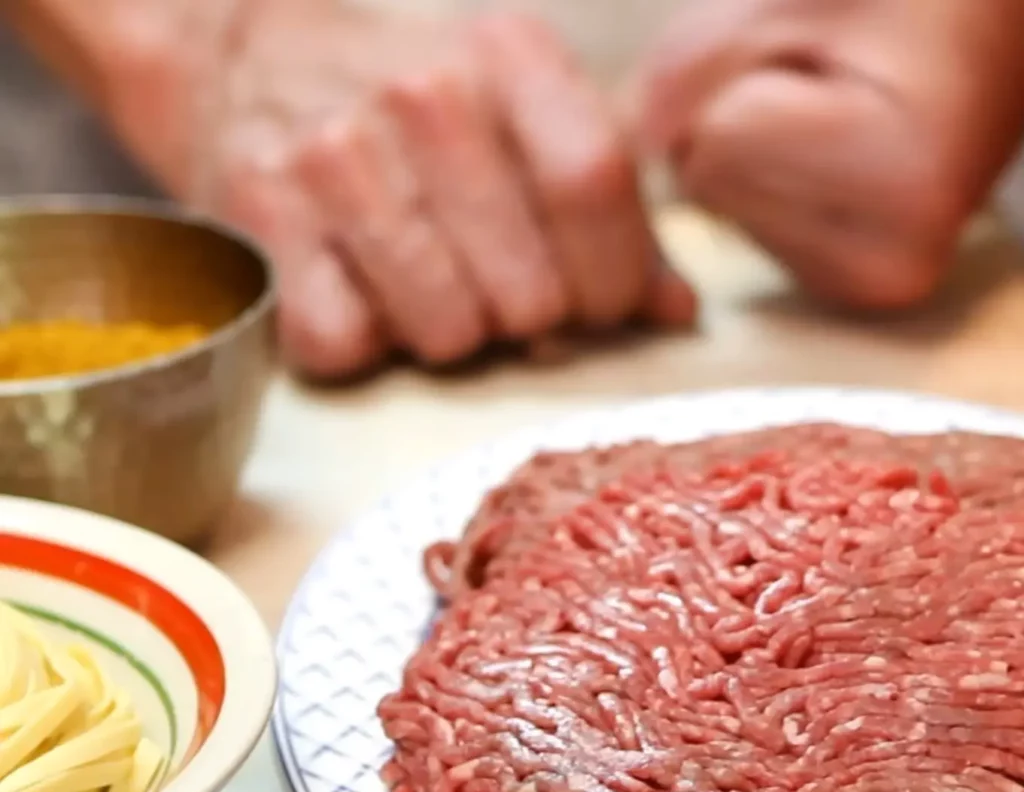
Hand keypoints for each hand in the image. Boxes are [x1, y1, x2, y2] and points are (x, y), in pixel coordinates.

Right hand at [124, 1, 695, 377]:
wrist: (249, 53)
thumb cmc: (409, 100)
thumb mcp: (519, 111)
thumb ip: (604, 207)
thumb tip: (672, 311)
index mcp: (507, 57)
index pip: (593, 187)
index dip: (612, 279)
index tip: (600, 308)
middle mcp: (422, 100)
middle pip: (527, 289)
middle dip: (527, 322)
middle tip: (499, 296)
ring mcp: (334, 160)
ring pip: (444, 334)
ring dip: (447, 336)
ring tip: (426, 289)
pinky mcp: (261, 221)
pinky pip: (344, 344)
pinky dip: (360, 343)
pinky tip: (357, 294)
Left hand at [637, 0, 1023, 308]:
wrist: (980, 25)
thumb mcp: (778, 2)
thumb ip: (682, 78)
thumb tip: (631, 158)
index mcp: (899, 184)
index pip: (717, 150)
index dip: (739, 87)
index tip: (821, 56)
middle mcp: (894, 264)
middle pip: (714, 189)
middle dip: (742, 123)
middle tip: (828, 87)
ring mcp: (875, 286)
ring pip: (724, 213)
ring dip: (755, 155)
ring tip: (837, 116)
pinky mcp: (856, 285)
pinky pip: (749, 231)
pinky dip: (770, 187)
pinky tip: (833, 158)